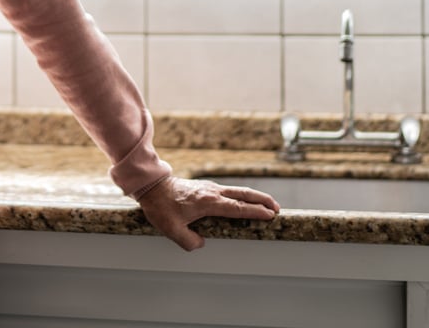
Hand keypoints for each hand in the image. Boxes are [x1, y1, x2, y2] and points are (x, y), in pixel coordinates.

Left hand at [137, 176, 279, 250]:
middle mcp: (212, 192)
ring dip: (253, 197)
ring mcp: (209, 188)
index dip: (256, 211)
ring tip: (266, 205)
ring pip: (237, 191)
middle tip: (276, 208)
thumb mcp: (172, 229)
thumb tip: (201, 244)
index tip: (270, 214)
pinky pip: (229, 191)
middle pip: (243, 194)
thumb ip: (189, 241)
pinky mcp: (205, 187)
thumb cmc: (161, 206)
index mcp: (208, 202)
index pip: (238, 208)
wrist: (152, 185)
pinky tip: (243, 202)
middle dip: (262, 201)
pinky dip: (241, 196)